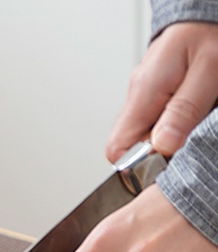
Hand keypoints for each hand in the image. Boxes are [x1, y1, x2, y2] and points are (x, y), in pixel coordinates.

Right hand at [106, 22, 217, 159]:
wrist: (210, 11)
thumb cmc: (212, 30)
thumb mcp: (208, 70)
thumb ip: (183, 110)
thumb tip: (162, 146)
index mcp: (143, 92)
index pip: (116, 149)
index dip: (138, 162)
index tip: (165, 156)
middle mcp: (137, 97)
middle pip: (129, 146)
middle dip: (157, 152)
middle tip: (187, 136)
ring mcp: (144, 97)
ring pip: (144, 136)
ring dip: (168, 138)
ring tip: (194, 119)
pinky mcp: (155, 96)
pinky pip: (156, 124)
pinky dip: (174, 126)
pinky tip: (192, 113)